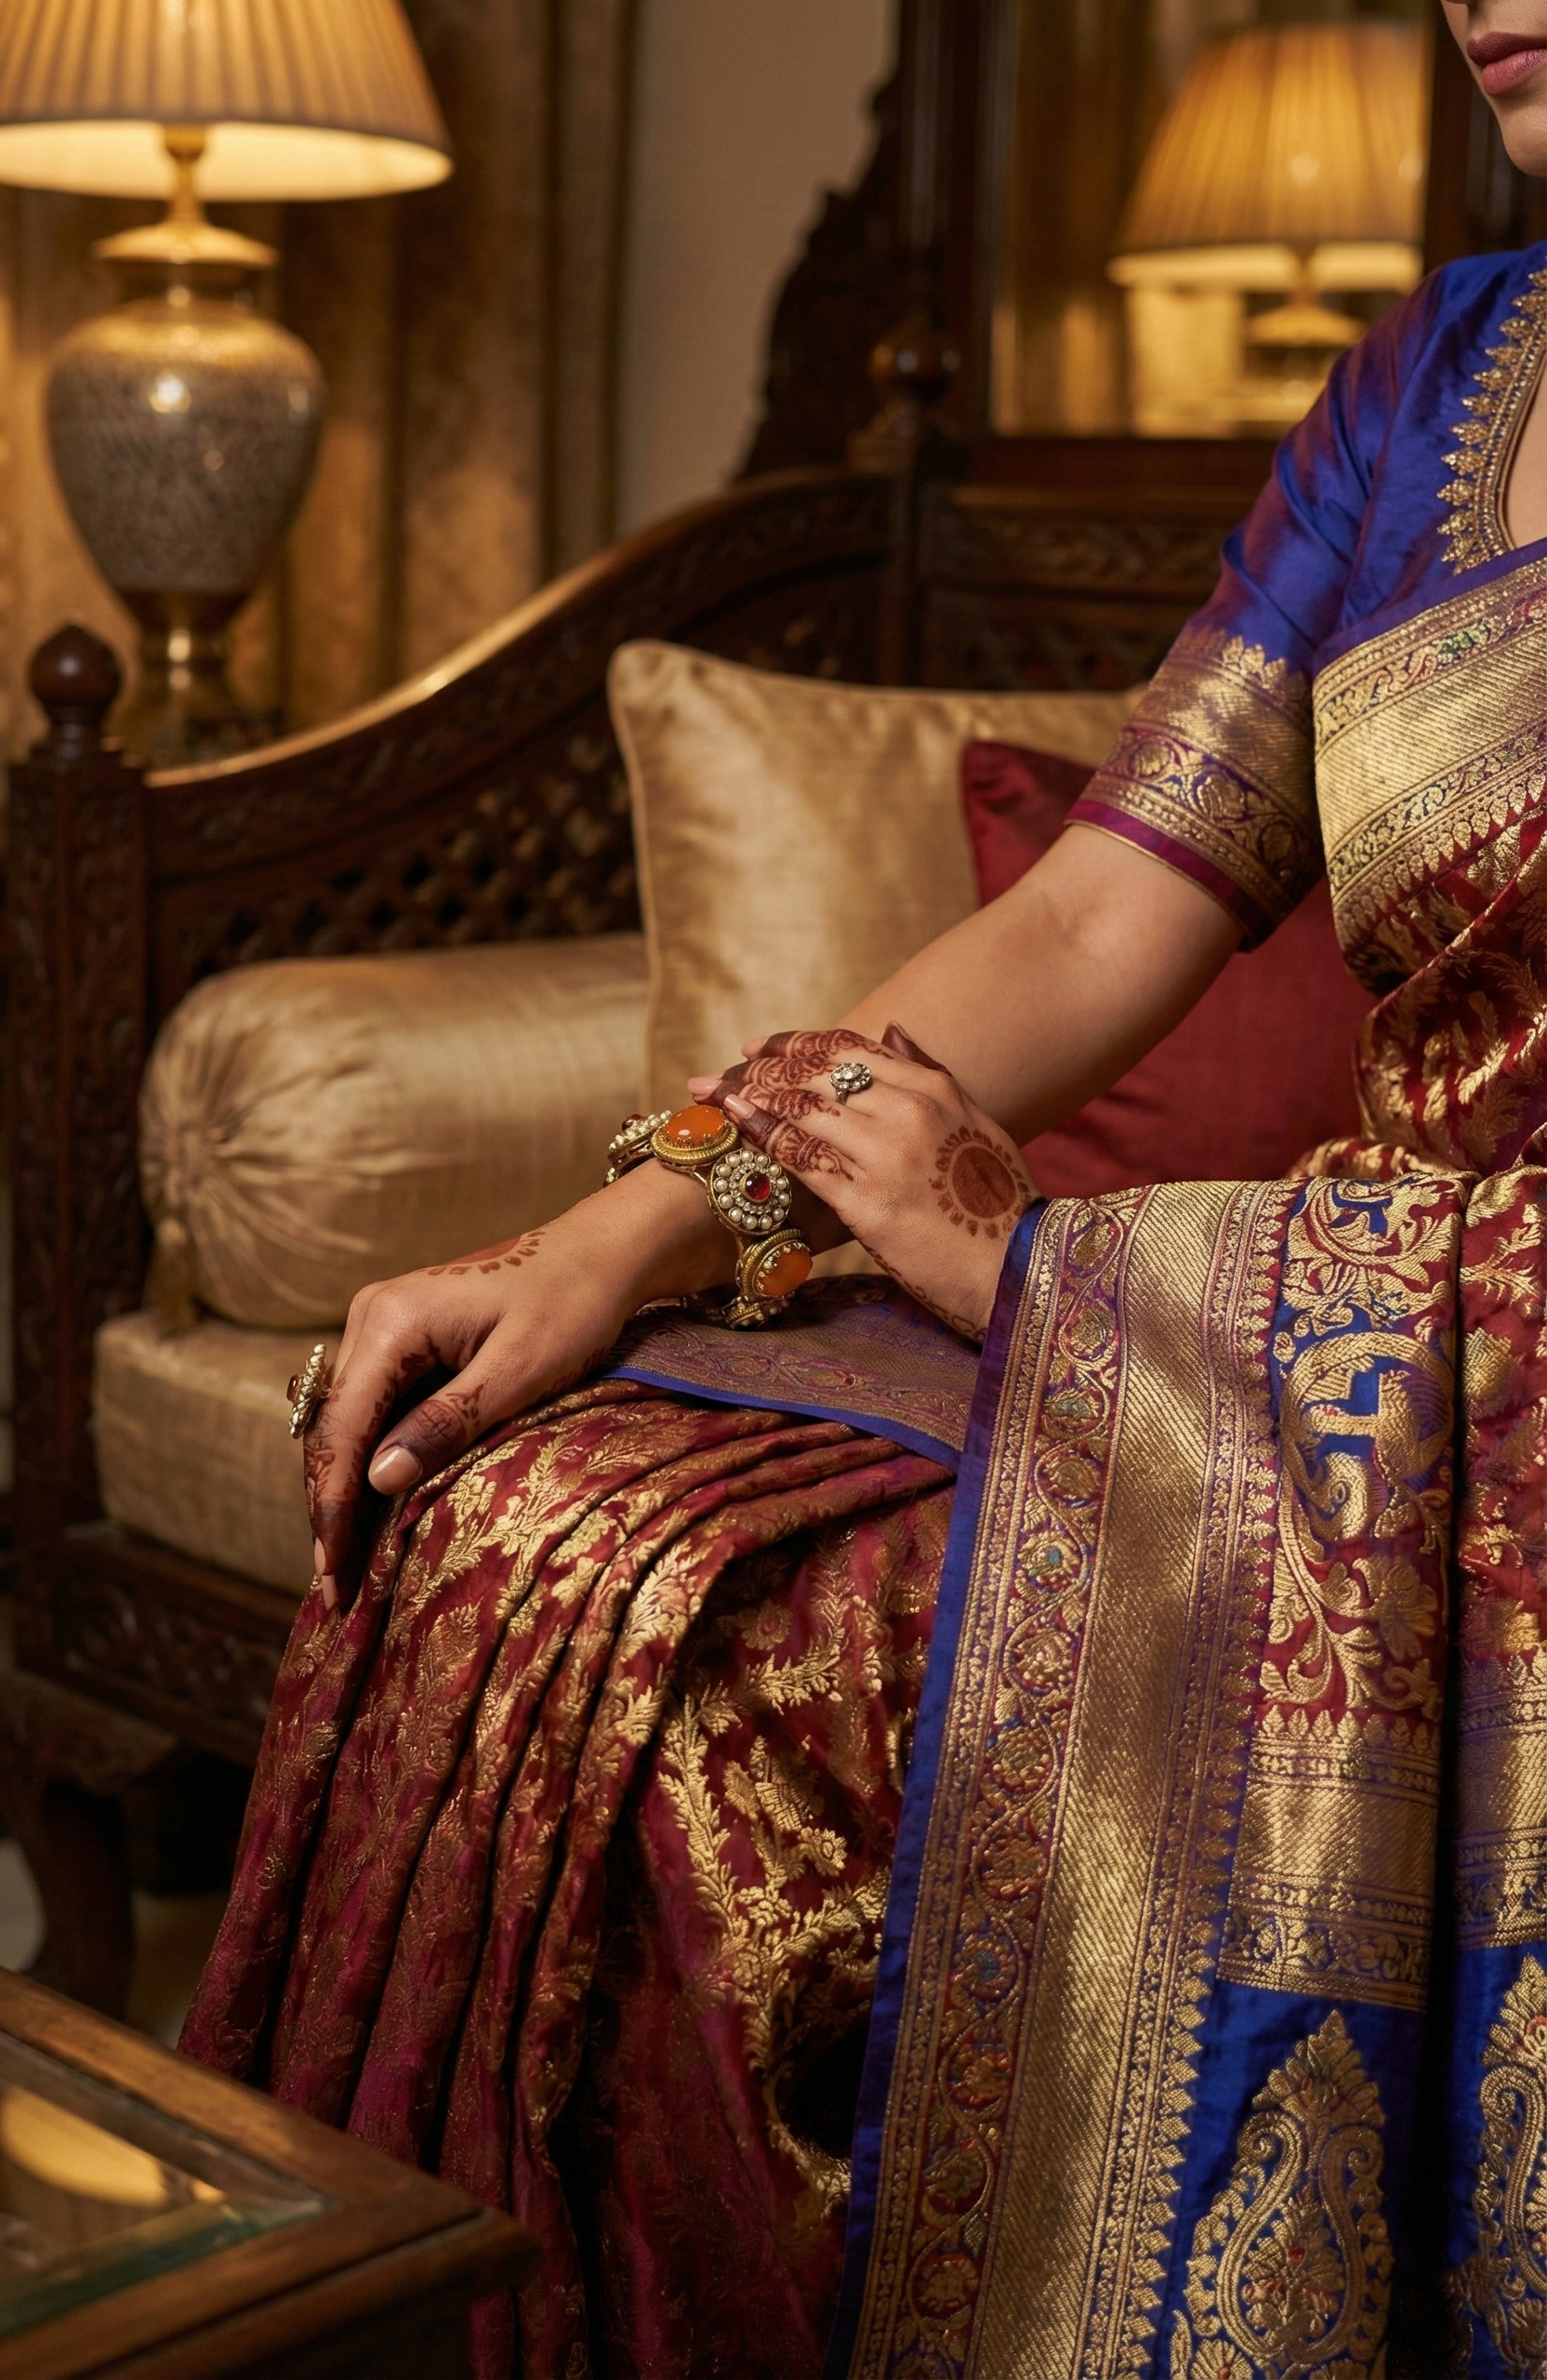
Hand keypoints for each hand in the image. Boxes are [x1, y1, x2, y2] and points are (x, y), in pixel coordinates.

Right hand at [302, 1164, 731, 1612]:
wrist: (601, 1254)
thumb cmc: (572, 1305)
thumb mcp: (518, 1371)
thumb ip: (447, 1422)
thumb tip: (378, 1480)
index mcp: (390, 1321)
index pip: (341, 1428)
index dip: (333, 1506)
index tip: (334, 1572)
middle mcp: (371, 1318)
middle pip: (331, 1429)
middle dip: (331, 1508)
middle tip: (337, 1587)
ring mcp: (384, 1327)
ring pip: (347, 1424)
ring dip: (346, 1491)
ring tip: (349, 1564)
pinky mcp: (404, 1341)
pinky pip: (374, 1410)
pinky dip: (372, 1462)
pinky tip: (377, 1513)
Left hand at [700, 1023, 1037, 1342]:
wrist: (1019, 1269)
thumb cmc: (1000, 1204)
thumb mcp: (977, 1124)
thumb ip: (933, 1074)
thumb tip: (892, 1029)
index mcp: (936, 1090)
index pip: (850, 1050)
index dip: (797, 1043)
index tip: (760, 1046)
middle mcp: (909, 1111)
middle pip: (818, 1073)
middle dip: (762, 1067)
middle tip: (721, 1071)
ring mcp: (887, 1155)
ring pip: (804, 1108)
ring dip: (750, 1094)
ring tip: (710, 1092)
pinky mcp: (868, 1202)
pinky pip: (802, 1157)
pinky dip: (762, 1132)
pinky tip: (733, 1120)